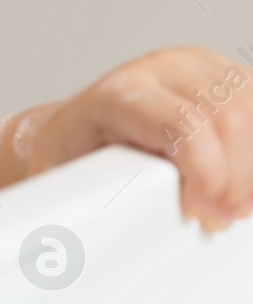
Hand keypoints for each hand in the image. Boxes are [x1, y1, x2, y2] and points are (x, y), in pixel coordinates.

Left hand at [14, 45, 252, 230]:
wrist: (73, 132)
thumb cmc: (71, 158)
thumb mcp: (69, 178)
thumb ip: (92, 199)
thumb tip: (103, 235)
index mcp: (120, 91)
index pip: (183, 124)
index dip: (205, 174)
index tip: (200, 214)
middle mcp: (163, 69)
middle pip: (228, 119)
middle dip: (233, 179)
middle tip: (219, 219)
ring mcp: (199, 68)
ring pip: (250, 111)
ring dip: (250, 168)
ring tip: (231, 205)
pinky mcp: (226, 77)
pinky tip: (244, 183)